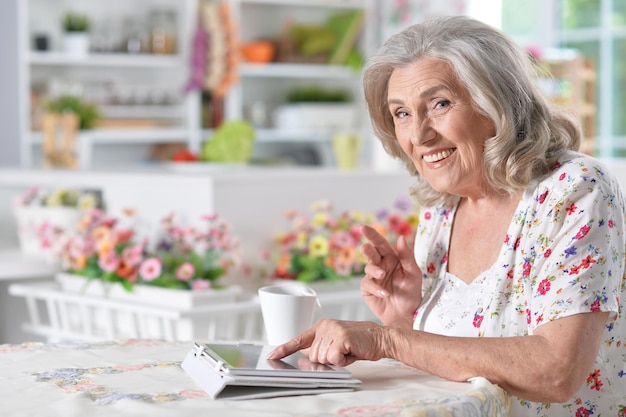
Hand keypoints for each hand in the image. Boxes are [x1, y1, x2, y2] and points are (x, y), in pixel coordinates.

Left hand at [267, 319, 386, 366]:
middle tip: (342, 352)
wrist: (381, 337)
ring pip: (321, 358)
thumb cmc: (360, 343)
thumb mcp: (337, 344)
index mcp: (322, 326)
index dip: (284, 348)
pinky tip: (351, 352)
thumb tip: (307, 358)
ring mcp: (333, 330)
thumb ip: (322, 348)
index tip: (272, 356)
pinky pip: (333, 359)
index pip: (299, 338)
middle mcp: (325, 326)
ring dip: (335, 360)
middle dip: (326, 360)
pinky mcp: (341, 337)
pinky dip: (342, 361)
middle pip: (312, 355)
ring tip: (347, 351)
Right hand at [360, 224, 421, 325]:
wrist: (406, 314)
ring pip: (368, 267)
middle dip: (368, 249)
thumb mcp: (413, 273)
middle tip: (367, 248)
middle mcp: (381, 265)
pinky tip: (384, 293)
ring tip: (382, 275)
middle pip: (370, 252)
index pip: (381, 243)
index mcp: (392, 258)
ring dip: (375, 270)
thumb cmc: (411, 293)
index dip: (372, 234)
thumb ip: (407, 256)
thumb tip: (402, 238)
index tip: (363, 227)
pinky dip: (376, 288)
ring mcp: (373, 277)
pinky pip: (368, 284)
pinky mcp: (368, 289)